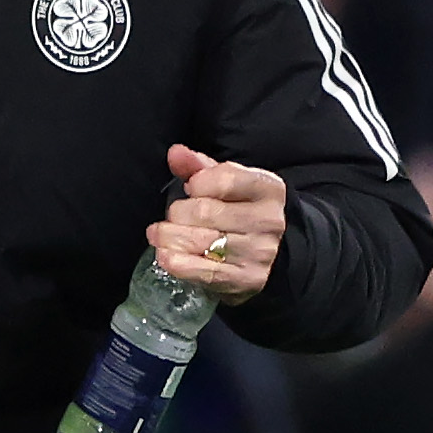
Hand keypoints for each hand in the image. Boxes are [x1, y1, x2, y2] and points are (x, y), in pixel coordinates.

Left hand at [149, 144, 284, 305]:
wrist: (272, 253)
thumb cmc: (239, 210)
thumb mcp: (226, 183)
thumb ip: (198, 166)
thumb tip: (175, 153)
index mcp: (267, 189)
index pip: (223, 179)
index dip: (196, 183)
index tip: (190, 189)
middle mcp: (268, 220)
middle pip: (204, 211)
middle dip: (177, 213)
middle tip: (172, 217)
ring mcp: (260, 252)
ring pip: (200, 241)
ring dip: (170, 237)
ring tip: (160, 235)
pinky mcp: (247, 279)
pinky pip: (204, 272)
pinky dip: (177, 263)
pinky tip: (165, 255)